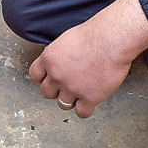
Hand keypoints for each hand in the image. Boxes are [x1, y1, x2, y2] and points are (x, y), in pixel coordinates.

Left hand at [29, 0, 147, 118]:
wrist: (112, 40)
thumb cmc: (96, 34)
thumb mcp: (68, 39)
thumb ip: (59, 54)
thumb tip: (60, 62)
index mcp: (50, 58)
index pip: (36, 75)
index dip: (44, 78)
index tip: (50, 79)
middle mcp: (57, 75)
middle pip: (47, 92)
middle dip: (56, 90)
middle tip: (68, 85)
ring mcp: (72, 88)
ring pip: (63, 104)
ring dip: (72, 99)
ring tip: (81, 91)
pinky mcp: (89, 98)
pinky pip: (82, 113)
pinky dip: (85, 109)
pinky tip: (90, 101)